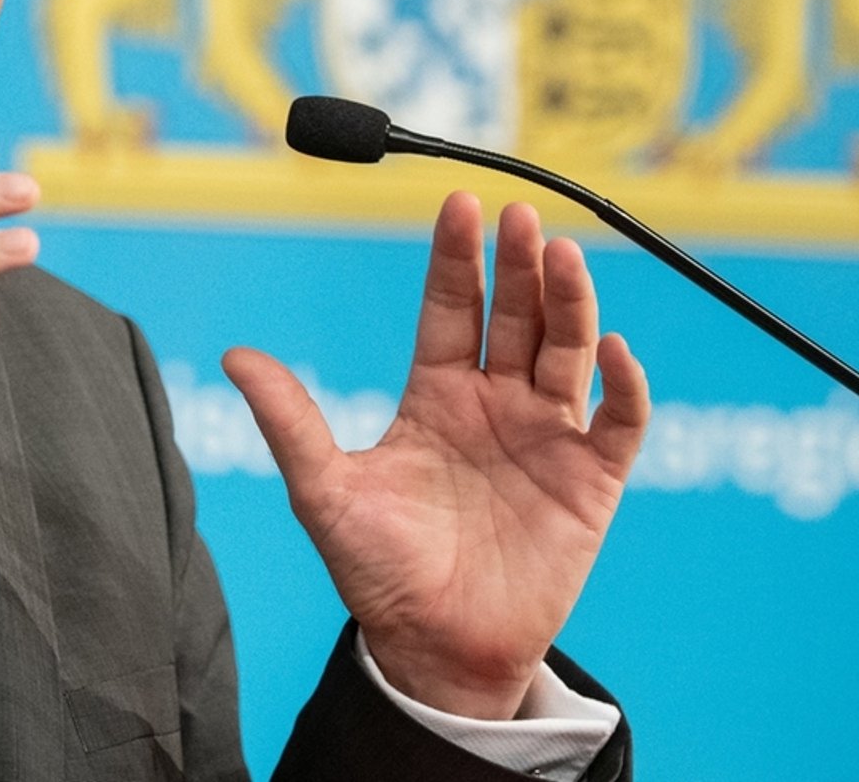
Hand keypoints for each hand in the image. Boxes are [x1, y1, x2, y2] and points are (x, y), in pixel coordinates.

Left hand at [224, 195, 648, 719]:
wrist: (434, 653)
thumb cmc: (379, 575)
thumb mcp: (324, 492)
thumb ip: (290, 421)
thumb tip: (235, 355)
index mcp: (437, 395)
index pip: (452, 308)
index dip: (456, 258)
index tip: (459, 204)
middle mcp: (496, 404)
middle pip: (516, 315)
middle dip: (519, 263)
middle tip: (520, 214)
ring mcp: (546, 437)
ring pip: (567, 351)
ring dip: (570, 303)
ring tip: (564, 255)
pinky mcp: (589, 482)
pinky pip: (619, 423)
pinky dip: (623, 385)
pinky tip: (611, 351)